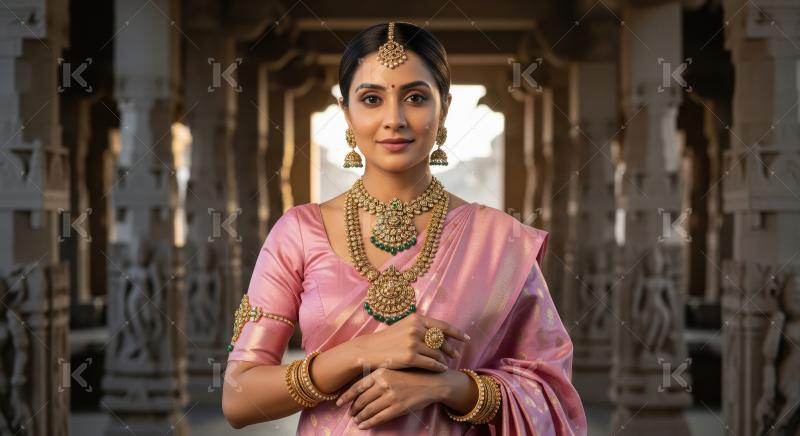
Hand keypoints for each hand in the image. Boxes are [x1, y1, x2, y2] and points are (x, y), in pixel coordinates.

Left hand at [335, 368, 443, 429]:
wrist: (432, 382)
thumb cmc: (412, 374)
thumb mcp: (394, 368)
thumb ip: (378, 375)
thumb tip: (359, 386)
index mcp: (381, 372)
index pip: (357, 386)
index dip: (346, 396)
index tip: (339, 402)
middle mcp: (384, 384)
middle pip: (361, 400)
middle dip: (353, 408)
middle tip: (349, 413)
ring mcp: (391, 397)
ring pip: (368, 410)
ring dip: (359, 417)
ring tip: (356, 420)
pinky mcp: (398, 408)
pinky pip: (378, 418)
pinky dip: (368, 423)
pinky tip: (363, 425)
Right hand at [349, 313, 469, 372]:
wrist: (369, 350)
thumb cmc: (387, 340)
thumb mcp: (403, 326)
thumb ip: (420, 327)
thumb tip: (439, 333)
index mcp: (416, 319)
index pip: (443, 326)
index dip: (456, 333)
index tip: (466, 338)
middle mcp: (416, 329)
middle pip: (442, 340)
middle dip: (451, 348)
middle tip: (456, 355)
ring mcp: (413, 343)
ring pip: (437, 353)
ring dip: (444, 359)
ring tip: (446, 363)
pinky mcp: (410, 357)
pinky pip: (431, 363)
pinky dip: (438, 367)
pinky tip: (441, 369)